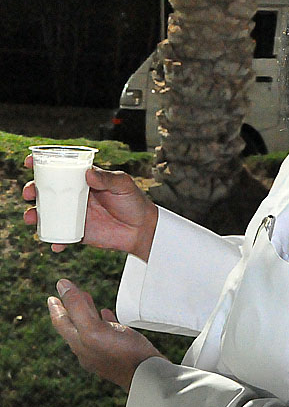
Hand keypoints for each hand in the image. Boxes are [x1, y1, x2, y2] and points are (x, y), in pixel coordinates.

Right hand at [23, 160, 157, 260]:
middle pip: (48, 191)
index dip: (43, 164)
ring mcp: (75, 214)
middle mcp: (75, 195)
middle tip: (29, 192)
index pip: (61, 169)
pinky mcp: (78, 233)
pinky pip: (61, 236)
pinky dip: (55, 240)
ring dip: (35, 215)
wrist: (142, 228)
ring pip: (49, 213)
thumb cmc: (133, 201)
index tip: (29, 162)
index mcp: (84, 179)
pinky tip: (55, 244)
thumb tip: (88, 173)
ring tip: (31, 218)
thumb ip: (107, 179)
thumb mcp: (123, 184)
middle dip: (32, 190)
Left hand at [48, 278, 164, 391]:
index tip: (51, 297)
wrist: (147, 374)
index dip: (56, 308)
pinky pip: (107, 332)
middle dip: (69, 309)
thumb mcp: (94, 328)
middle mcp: (87, 349)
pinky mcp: (118, 351)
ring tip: (87, 299)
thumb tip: (61, 285)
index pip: (62, 323)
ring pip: (89, 328)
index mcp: (79, 344)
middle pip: (74, 325)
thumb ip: (77, 307)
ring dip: (86, 313)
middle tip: (65, 296)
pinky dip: (104, 321)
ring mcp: (103, 352)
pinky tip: (107, 314)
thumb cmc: (122, 354)